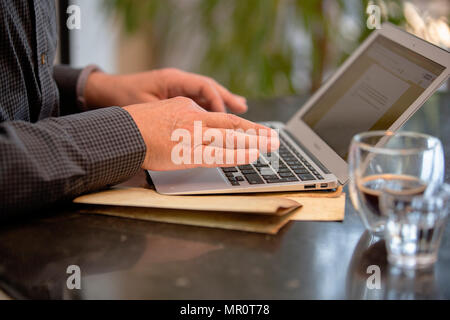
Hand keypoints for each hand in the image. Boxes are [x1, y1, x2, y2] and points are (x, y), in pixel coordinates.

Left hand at [85, 68, 247, 112]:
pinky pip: (195, 100)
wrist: (105, 91)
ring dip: (222, 103)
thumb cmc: (122, 98)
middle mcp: (177, 82)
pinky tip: (216, 116)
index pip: (205, 88)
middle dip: (228, 99)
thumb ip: (171, 117)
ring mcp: (175, 89)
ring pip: (204, 94)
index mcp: (173, 80)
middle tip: (245, 110)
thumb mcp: (147, 109)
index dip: (219, 104)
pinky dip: (208, 107)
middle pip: (209, 89)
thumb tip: (196, 129)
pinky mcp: (172, 97)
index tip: (229, 119)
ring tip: (240, 109)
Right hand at [123, 97, 278, 170]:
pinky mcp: (188, 152)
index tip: (252, 131)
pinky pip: (219, 153)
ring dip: (254, 141)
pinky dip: (238, 154)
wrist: (121, 132)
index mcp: (188, 107)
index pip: (219, 116)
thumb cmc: (136, 125)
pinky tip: (252, 155)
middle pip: (232, 123)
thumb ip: (181, 118)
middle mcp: (195, 118)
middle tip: (274, 136)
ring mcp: (193, 135)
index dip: (239, 125)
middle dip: (256, 131)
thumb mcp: (162, 111)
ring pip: (230, 137)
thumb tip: (193, 127)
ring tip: (271, 145)